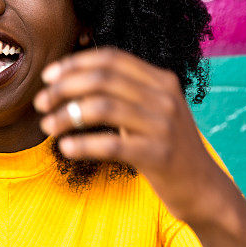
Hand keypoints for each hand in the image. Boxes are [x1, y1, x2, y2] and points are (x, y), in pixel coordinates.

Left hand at [33, 47, 224, 222]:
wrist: (204, 188)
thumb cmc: (168, 146)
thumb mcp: (155, 109)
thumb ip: (127, 90)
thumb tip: (75, 76)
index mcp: (162, 80)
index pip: (111, 58)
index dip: (75, 63)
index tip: (49, 76)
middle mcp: (164, 97)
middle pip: (103, 80)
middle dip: (64, 88)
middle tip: (41, 102)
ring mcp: (164, 125)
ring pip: (103, 108)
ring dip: (67, 115)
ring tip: (47, 126)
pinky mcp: (159, 155)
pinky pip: (112, 144)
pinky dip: (83, 144)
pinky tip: (65, 147)